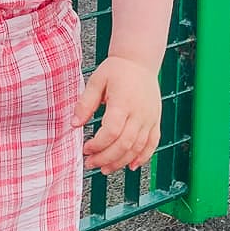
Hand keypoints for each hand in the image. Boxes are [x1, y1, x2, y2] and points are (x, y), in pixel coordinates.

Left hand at [74, 58, 161, 172]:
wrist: (140, 61)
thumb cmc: (117, 70)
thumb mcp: (96, 81)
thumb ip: (85, 103)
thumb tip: (74, 124)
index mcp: (123, 102)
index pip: (111, 131)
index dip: (98, 145)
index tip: (86, 148)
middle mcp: (139, 113)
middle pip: (124, 144)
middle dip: (106, 158)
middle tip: (91, 163)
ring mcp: (150, 118)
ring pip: (138, 147)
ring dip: (121, 162)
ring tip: (105, 168)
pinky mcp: (155, 121)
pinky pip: (152, 143)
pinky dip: (143, 157)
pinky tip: (131, 166)